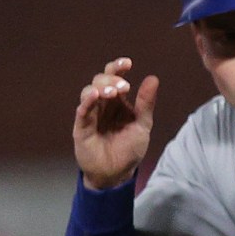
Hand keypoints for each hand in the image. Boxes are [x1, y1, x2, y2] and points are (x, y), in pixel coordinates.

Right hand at [73, 59, 157, 189]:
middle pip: (101, 80)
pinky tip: (95, 96)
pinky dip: (87, 101)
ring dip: (100, 88)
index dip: (119, 67)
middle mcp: (103, 104)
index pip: (115, 78)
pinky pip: (82, 110)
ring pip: (89, 92)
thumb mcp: (142, 125)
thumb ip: (146, 104)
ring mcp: (91, 114)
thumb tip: (153, 78)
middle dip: (112, 79)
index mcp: (118, 102)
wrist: (117, 173)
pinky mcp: (81, 126)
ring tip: (112, 93)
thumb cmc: (129, 148)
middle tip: (124, 86)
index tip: (128, 63)